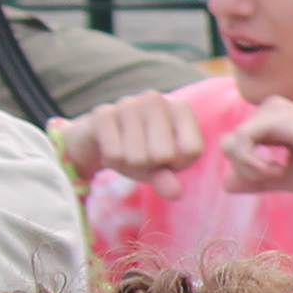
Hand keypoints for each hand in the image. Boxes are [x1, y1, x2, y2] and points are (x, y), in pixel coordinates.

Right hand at [52, 89, 208, 190]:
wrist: (100, 139)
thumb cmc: (141, 152)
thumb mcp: (160, 168)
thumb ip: (168, 180)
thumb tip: (175, 193)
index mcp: (180, 109)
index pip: (191, 150)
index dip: (178, 163)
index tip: (168, 156)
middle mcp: (156, 99)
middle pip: (164, 154)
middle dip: (151, 164)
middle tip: (142, 154)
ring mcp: (128, 103)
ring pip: (137, 157)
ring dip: (130, 163)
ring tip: (126, 149)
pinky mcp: (102, 113)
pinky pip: (114, 155)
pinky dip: (112, 160)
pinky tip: (111, 146)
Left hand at [224, 95, 292, 201]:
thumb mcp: (288, 177)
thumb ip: (257, 179)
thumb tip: (225, 184)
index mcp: (274, 121)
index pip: (239, 146)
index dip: (249, 170)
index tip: (277, 180)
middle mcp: (270, 109)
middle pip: (228, 144)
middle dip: (244, 169)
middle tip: (275, 178)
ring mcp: (271, 109)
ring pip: (230, 143)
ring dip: (248, 168)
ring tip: (277, 175)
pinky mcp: (273, 116)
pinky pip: (240, 142)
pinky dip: (252, 163)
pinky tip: (277, 171)